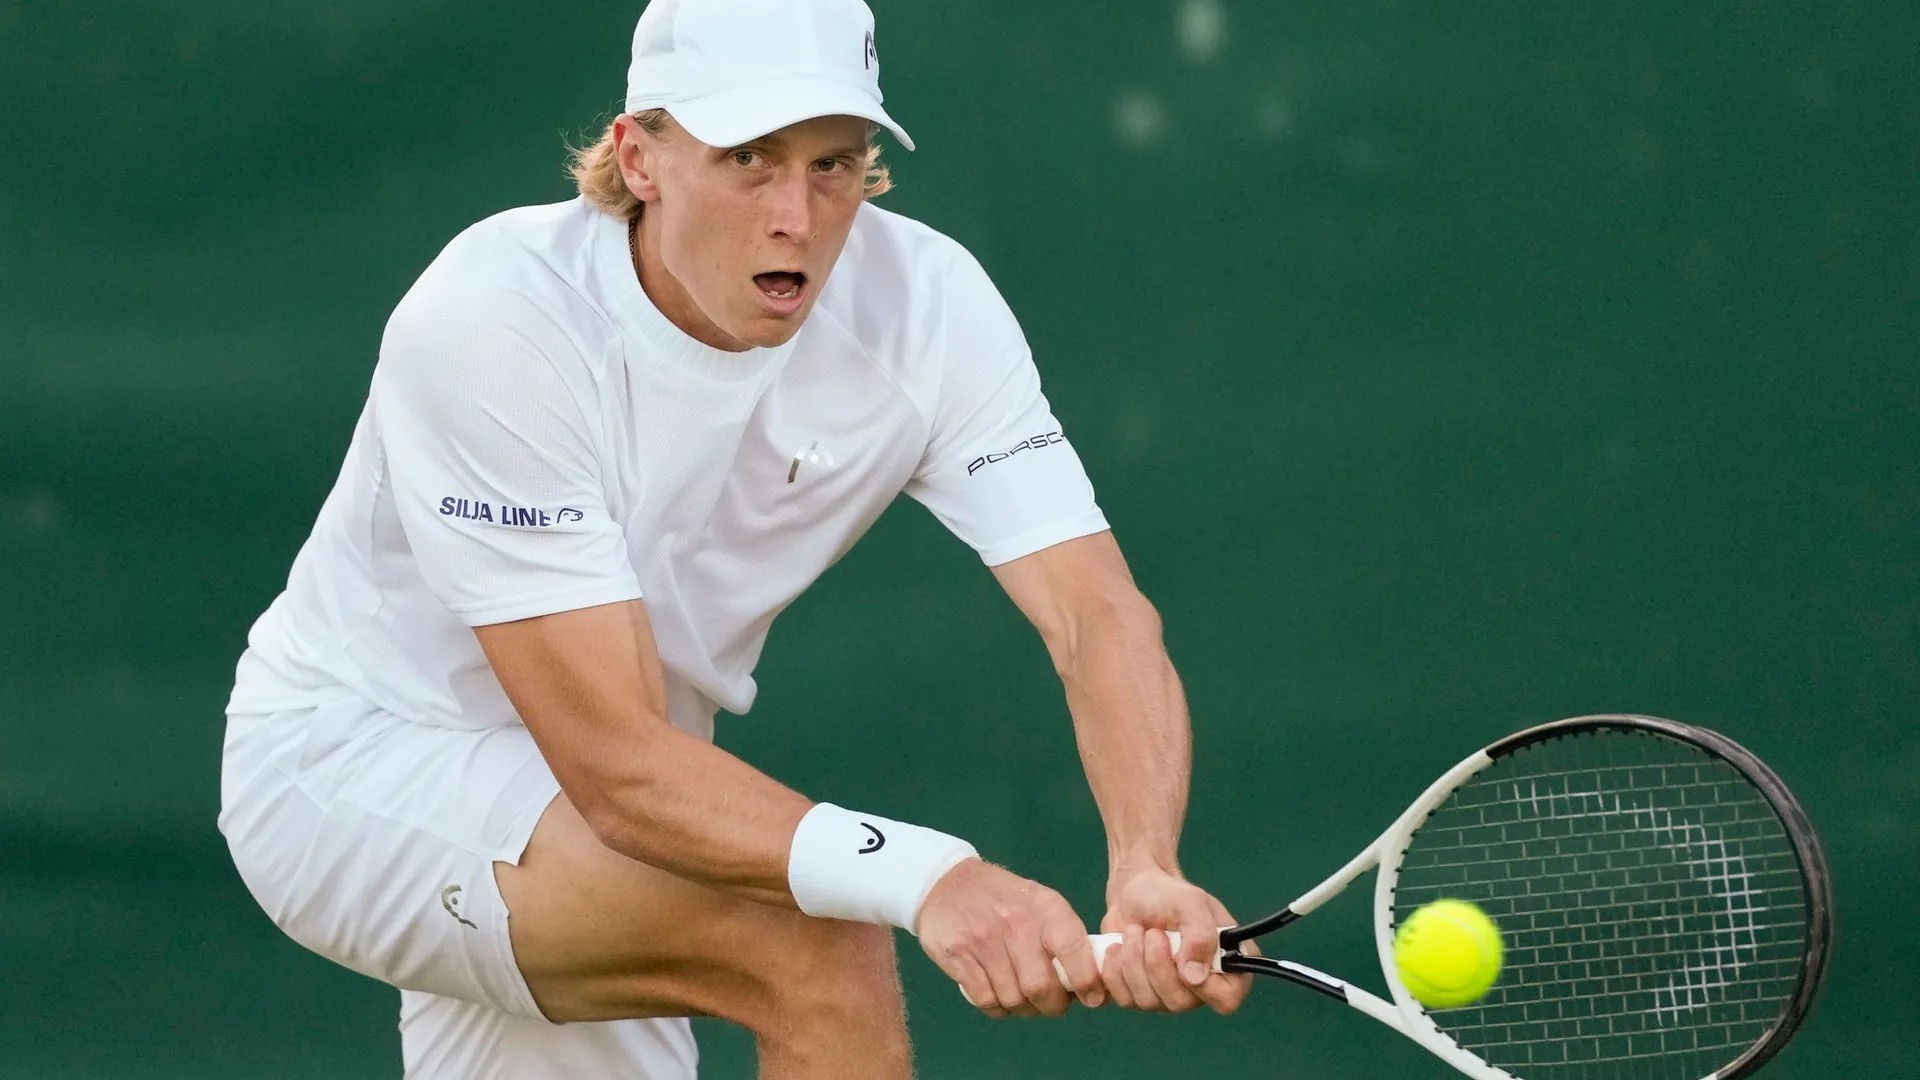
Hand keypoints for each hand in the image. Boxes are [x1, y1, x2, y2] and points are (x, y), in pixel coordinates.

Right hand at [916, 858, 1105, 1017]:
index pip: (1074, 948)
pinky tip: (998, 996)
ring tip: (1023, 998)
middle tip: (1050, 1004)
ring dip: (1022, 1008)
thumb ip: (1064, 938)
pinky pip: (986, 1001)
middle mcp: (1017, 923)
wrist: (946, 882)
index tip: (1091, 997)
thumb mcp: (1040, 903)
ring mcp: (984, 940)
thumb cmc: (1004, 899)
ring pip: (1014, 999)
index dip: (1086, 981)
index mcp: (1045, 908)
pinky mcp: (958, 956)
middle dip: (1051, 1005)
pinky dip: (997, 1008)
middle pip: (1042, 987)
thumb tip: (1091, 983)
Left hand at [1099, 867, 1250, 1014]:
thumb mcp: (1190, 903)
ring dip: (1133, 961)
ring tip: (1134, 931)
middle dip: (1157, 964)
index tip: (1181, 957)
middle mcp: (1199, 987)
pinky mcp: (1137, 995)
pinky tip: (1116, 947)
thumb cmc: (1167, 895)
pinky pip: (1124, 999)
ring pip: (1148, 1002)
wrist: (1133, 893)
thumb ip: (1200, 936)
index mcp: (1225, 965)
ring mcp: (1167, 995)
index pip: (1227, 999)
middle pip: (1179, 1002)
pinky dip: (1114, 970)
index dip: (1205, 988)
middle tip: (1152, 933)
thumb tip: (1195, 977)